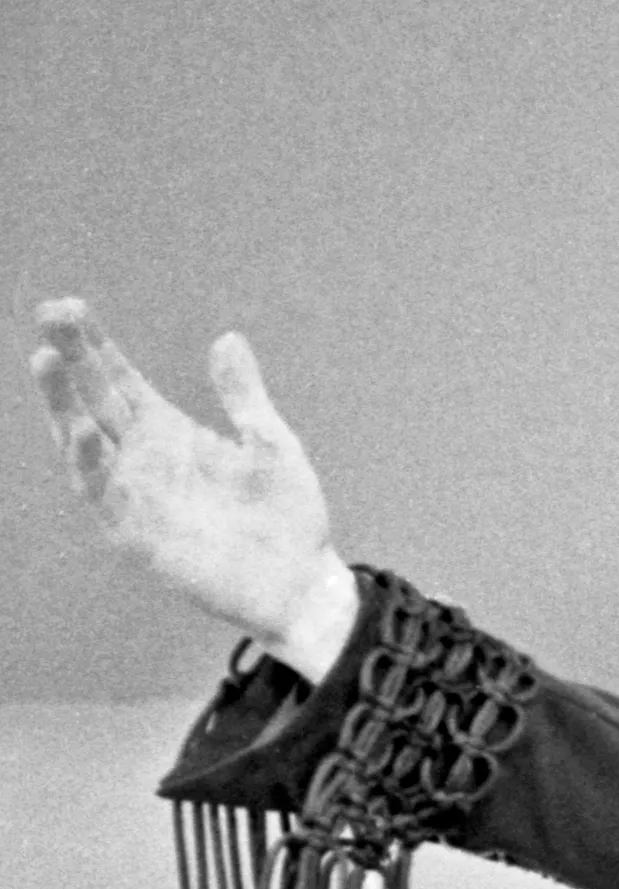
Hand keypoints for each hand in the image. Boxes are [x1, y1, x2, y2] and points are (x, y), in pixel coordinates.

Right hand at [34, 301, 353, 666]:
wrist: (301, 583)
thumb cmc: (288, 516)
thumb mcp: (271, 443)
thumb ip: (243, 396)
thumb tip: (228, 338)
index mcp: (170, 432)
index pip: (120, 380)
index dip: (96, 345)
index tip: (71, 306)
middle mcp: (142, 458)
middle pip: (94, 399)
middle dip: (71, 358)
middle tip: (50, 311)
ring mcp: (134, 493)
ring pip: (83, 440)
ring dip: (62, 401)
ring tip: (46, 356)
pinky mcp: (134, 532)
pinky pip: (102, 493)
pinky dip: (89, 461)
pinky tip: (82, 427)